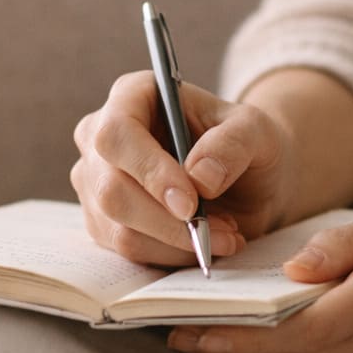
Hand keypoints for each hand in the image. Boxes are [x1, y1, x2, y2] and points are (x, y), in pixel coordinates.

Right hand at [71, 71, 296, 266]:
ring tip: (225, 233)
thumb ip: (234, 143)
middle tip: (222, 230)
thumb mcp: (256, 131)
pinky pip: (128, 251)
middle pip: (111, 189)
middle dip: (168, 221)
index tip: (191, 203)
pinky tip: (206, 241)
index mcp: (132, 96)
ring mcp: (95, 182)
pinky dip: (173, 256)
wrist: (245, 180)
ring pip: (118, 228)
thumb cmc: (244, 144)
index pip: (117, 134)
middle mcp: (100, 136)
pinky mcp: (103, 221)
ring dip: (178, 242)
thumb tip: (200, 177)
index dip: (150, 172)